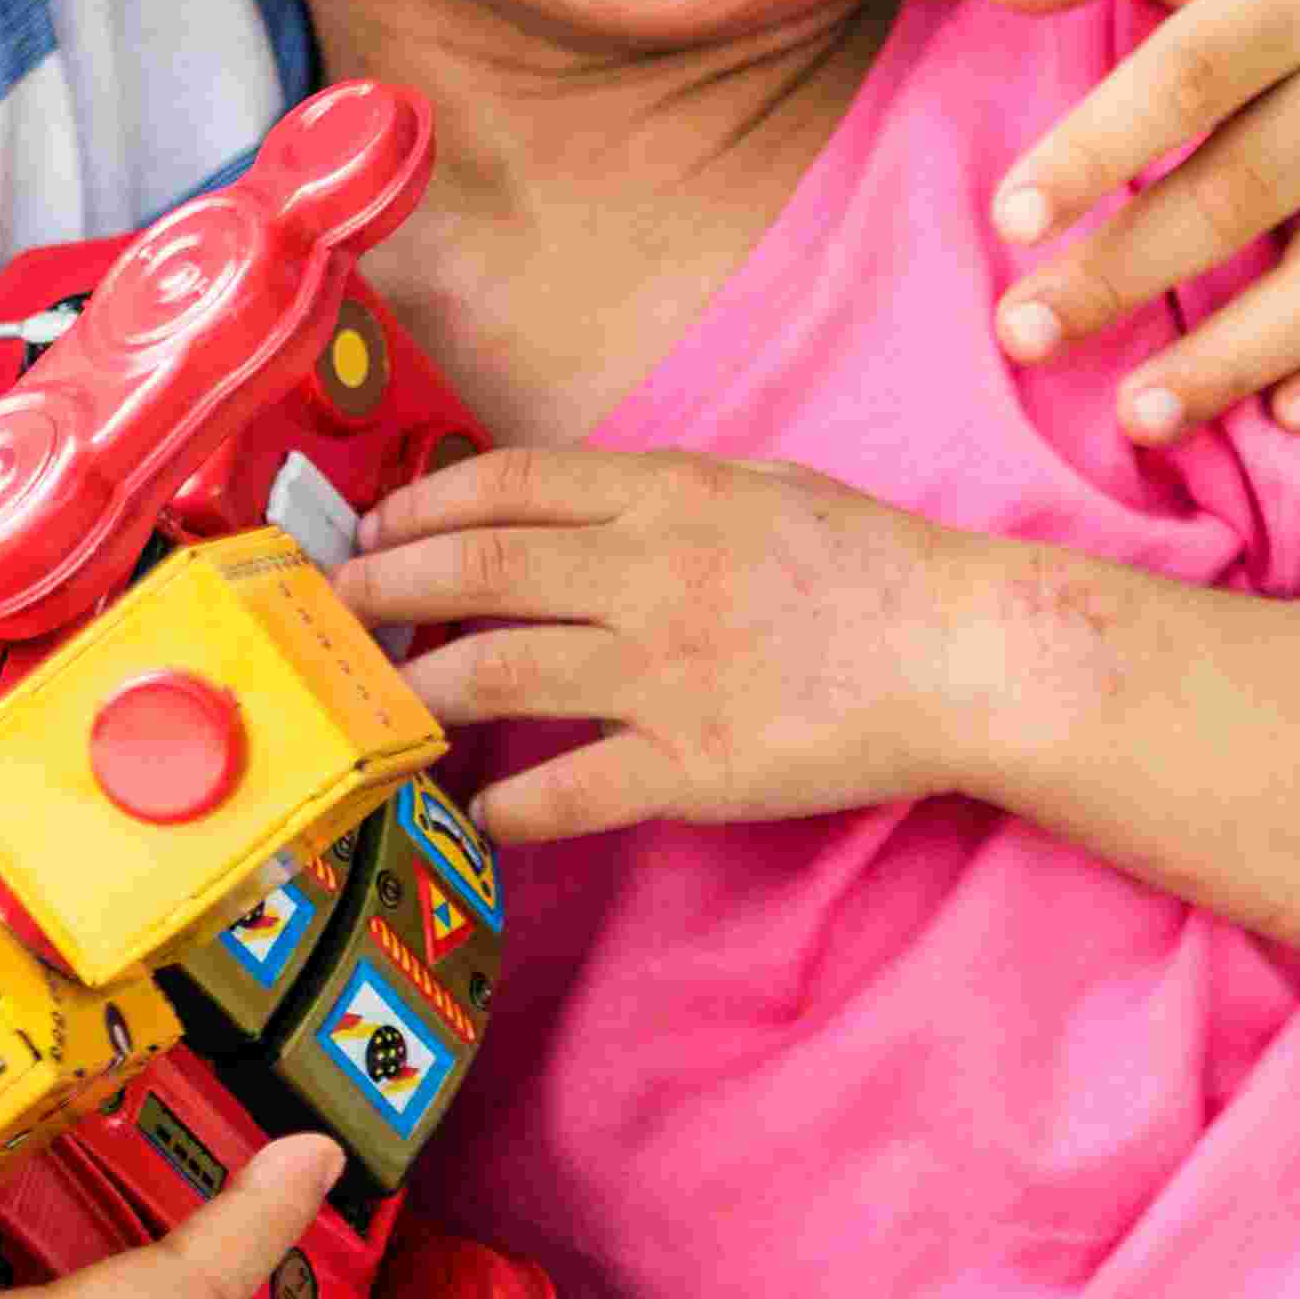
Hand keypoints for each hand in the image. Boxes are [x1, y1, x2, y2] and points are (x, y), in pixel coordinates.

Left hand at [334, 447, 1033, 842]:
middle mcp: (646, 571)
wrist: (964, 652)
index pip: (505, 486)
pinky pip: (567, 789)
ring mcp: (662, 669)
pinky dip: (506, 804)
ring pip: (494, 671)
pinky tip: (476, 812)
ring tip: (375, 709)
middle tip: (335, 613)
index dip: (420, 506)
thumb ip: (664, 492)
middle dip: (383, 589)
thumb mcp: (763, 486)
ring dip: (417, 690)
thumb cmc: (873, 564)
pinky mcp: (689, 763)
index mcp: (666, 493)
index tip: (375, 529)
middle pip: (475, 570)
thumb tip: (575, 504)